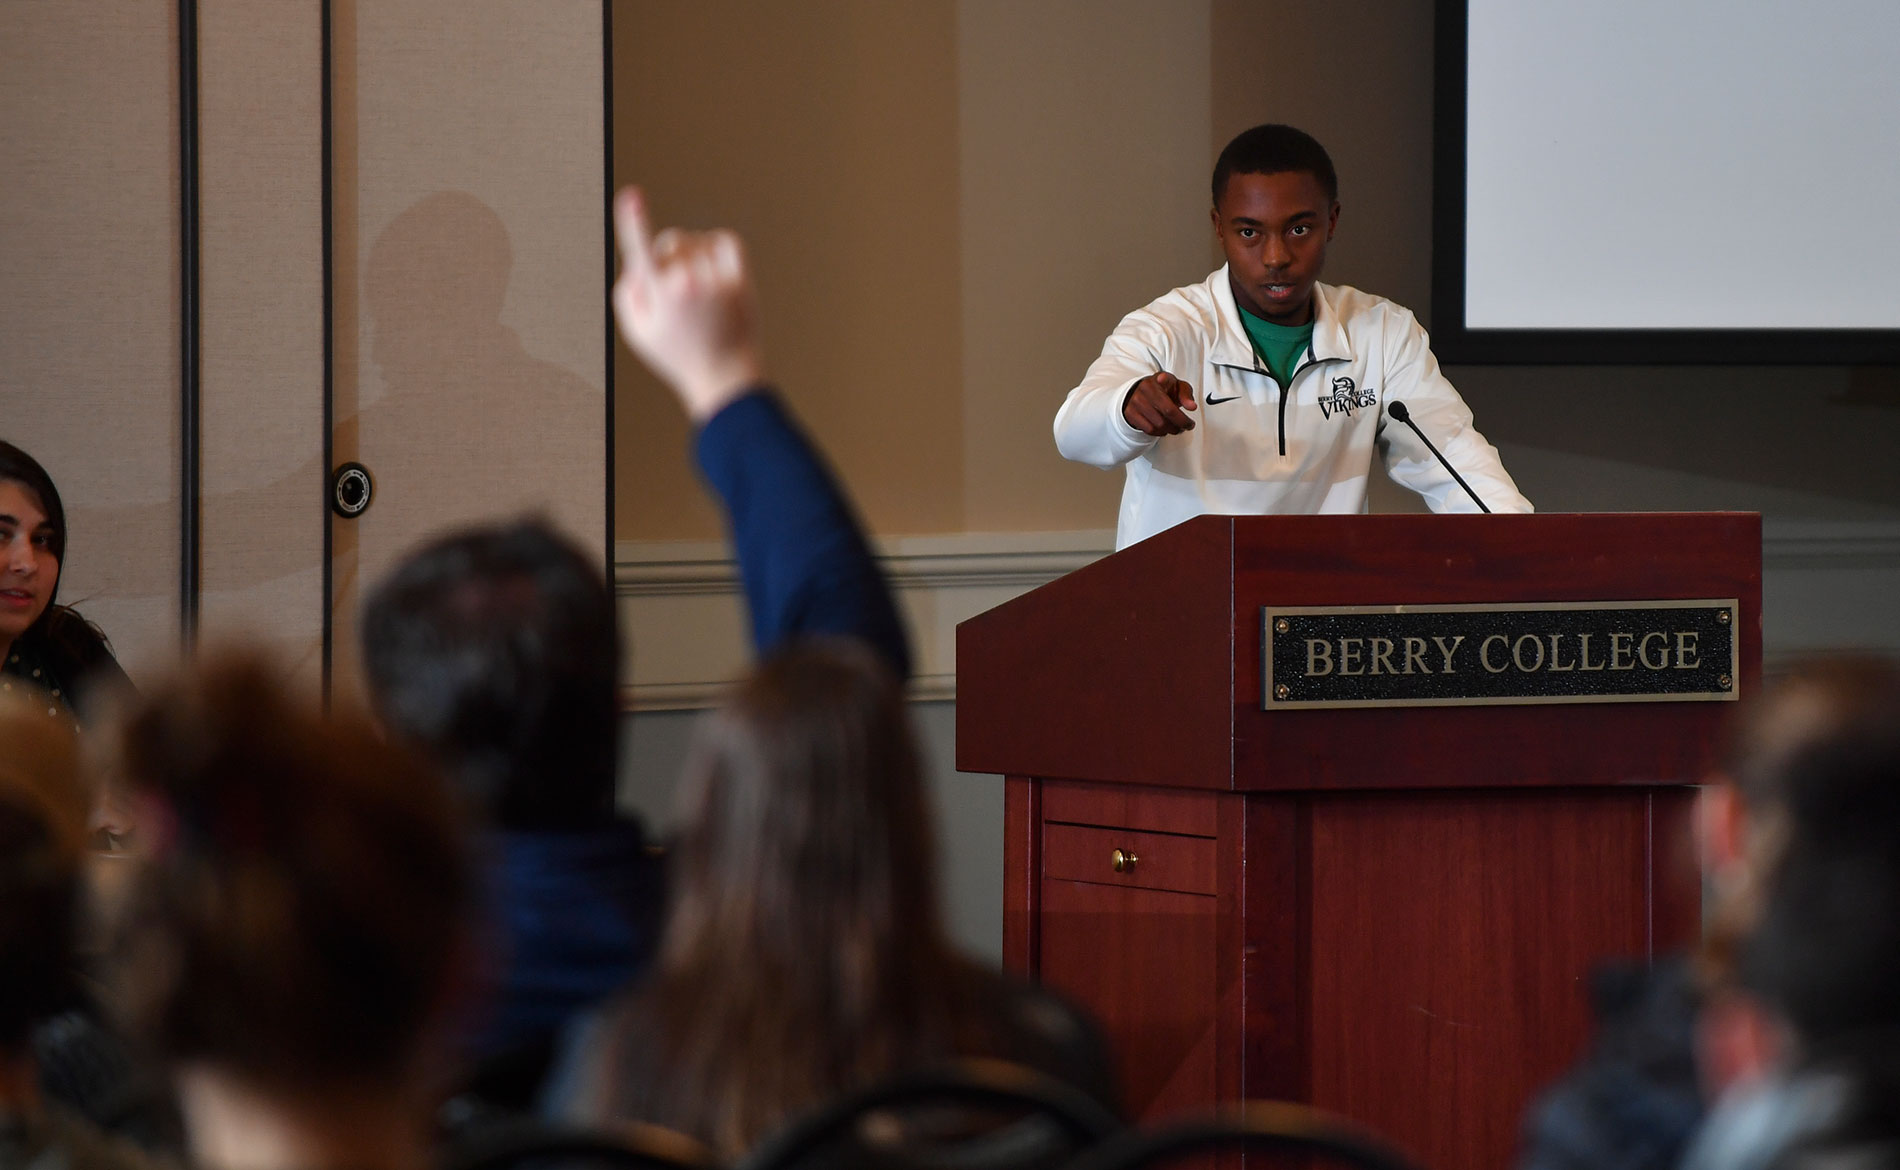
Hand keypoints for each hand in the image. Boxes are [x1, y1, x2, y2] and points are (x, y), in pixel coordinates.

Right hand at [611, 186, 766, 422]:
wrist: (725, 377)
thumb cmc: (678, 354)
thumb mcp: (638, 332)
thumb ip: (627, 294)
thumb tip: (635, 262)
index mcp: (659, 295)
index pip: (641, 251)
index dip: (633, 222)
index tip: (632, 196)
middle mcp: (688, 284)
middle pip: (672, 240)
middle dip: (669, 253)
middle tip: (675, 282)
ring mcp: (717, 282)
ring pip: (700, 242)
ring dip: (696, 255)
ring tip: (699, 288)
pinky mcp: (741, 282)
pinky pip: (727, 242)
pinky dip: (719, 246)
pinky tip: (715, 264)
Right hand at [1122, 371, 1196, 435]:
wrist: (1144, 393)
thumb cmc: (1164, 390)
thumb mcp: (1178, 388)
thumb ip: (1186, 395)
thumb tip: (1192, 406)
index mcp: (1159, 379)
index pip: (1162, 378)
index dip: (1162, 379)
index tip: (1162, 379)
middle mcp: (1145, 389)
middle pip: (1168, 411)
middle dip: (1181, 422)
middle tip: (1187, 425)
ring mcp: (1136, 401)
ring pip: (1159, 424)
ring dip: (1171, 429)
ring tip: (1176, 427)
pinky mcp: (1130, 413)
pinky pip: (1149, 429)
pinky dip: (1160, 432)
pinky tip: (1164, 428)